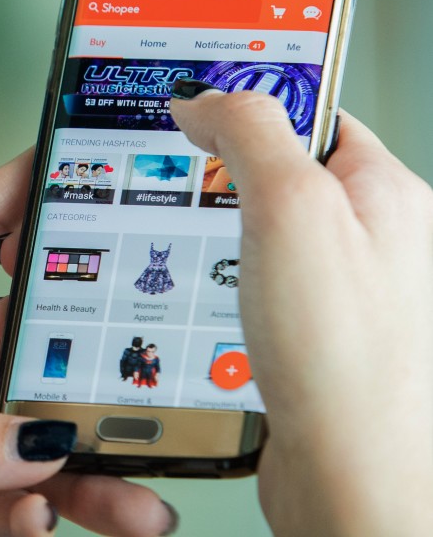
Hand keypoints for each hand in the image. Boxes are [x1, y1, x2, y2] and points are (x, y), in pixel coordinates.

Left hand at [0, 150, 175, 536]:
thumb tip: (32, 441)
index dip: (17, 193)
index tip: (76, 164)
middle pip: (26, 349)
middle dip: (85, 365)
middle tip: (140, 380)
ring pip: (32, 443)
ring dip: (85, 468)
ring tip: (138, 498)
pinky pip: (7, 505)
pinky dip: (33, 516)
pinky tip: (38, 518)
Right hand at [167, 88, 432, 535]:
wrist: (357, 485)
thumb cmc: (346, 362)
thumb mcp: (290, 209)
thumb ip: (249, 134)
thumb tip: (206, 98)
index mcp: (387, 193)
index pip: (314, 116)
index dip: (253, 109)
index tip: (200, 114)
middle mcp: (377, 242)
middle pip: (284, 178)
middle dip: (228, 188)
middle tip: (195, 202)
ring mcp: (349, 295)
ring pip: (266, 241)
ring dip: (224, 248)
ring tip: (209, 266)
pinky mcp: (319, 341)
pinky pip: (261, 294)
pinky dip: (228, 296)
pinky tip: (218, 313)